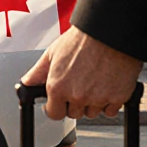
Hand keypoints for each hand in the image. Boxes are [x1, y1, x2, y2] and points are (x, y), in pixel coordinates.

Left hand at [21, 26, 143, 120]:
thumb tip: (27, 83)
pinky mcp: (119, 97)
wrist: (109, 32)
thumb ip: (37, 73)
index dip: (55, 107)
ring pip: (92, 113)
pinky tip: (106, 86)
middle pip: (74, 114)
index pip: (54, 114)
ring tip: (93, 83)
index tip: (58, 103)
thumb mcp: (52, 54)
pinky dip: (109, 102)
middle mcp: (78, 96)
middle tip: (78, 86)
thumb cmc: (82, 40)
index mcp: (58, 87)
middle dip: (73, 103)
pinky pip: (111, 110)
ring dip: (91, 103)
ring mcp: (99, 98)